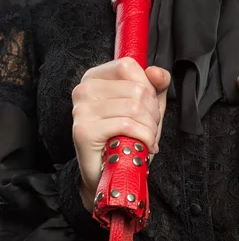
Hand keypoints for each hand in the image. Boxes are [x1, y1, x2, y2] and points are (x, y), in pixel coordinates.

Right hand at [72, 57, 169, 209]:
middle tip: (149, 129)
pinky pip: (127, 125)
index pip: (128, 66)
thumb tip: (156, 72)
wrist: (109, 174)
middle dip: (152, 112)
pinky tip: (143, 147)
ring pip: (134, 107)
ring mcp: (81, 109)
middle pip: (136, 89)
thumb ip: (156, 85)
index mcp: (95, 78)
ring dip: (150, 127)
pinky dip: (143, 138)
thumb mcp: (147, 106)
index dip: (147, 87)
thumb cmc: (127, 138)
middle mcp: (83, 89)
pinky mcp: (84, 130)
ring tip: (146, 138)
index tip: (148, 107)